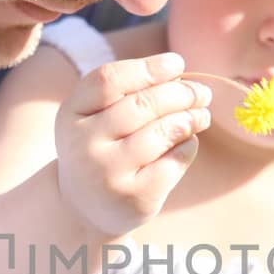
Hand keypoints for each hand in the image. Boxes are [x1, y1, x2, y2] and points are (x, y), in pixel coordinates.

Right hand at [54, 54, 210, 235]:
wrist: (85, 209)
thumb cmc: (101, 149)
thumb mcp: (96, 117)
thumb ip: (128, 93)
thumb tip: (181, 77)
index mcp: (71, 114)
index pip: (109, 80)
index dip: (148, 68)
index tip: (177, 63)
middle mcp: (84, 145)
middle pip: (142, 104)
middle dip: (181, 93)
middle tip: (201, 92)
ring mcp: (108, 174)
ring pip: (162, 132)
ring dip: (191, 118)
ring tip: (202, 115)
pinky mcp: (134, 198)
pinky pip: (174, 160)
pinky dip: (188, 146)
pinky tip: (187, 142)